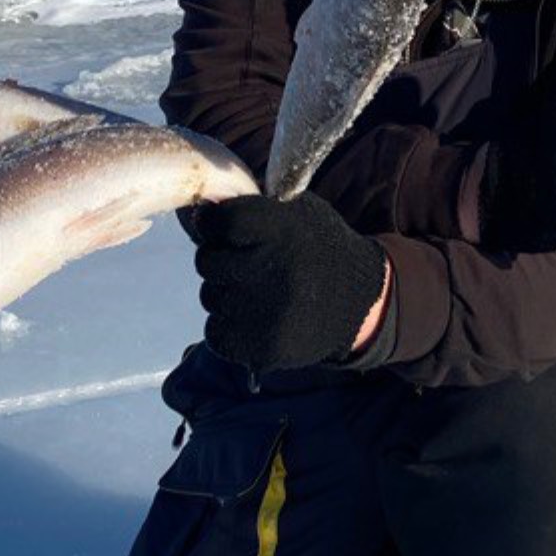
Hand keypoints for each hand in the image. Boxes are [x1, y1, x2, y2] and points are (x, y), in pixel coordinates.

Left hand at [190, 194, 389, 371]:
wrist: (358, 302)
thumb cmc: (316, 248)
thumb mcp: (296, 211)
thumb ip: (252, 206)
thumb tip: (197, 210)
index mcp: (281, 228)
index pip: (219, 221)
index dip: (213, 223)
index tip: (221, 226)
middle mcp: (273, 268)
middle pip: (207, 261)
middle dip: (219, 260)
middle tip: (248, 263)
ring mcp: (266, 312)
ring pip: (210, 297)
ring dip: (226, 294)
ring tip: (261, 292)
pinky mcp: (262, 348)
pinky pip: (216, 333)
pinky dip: (228, 327)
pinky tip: (257, 317)